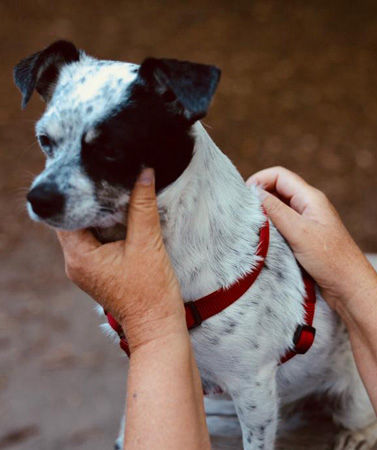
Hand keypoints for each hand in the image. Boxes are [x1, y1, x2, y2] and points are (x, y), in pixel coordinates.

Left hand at [56, 168, 184, 350]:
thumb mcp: (147, 243)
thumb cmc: (151, 291)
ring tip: (115, 194)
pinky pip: (95, 243)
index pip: (67, 214)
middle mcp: (76, 263)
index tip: (92, 173)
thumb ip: (142, 206)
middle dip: (89, 201)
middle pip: (74, 221)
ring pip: (85, 231)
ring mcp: (86, 270)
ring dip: (99, 214)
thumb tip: (143, 172)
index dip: (79, 192)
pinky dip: (106, 228)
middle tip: (104, 178)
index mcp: (79, 256)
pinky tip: (123, 218)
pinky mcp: (99, 273)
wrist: (158, 326)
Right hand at [247, 166, 376, 312]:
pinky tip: (263, 240)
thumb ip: (276, 211)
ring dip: (264, 214)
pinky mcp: (305, 239)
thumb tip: (254, 193)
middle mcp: (309, 207)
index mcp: (311, 198)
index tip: (242, 198)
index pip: (279, 175)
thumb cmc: (331, 260)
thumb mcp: (299, 232)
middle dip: (259, 197)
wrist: (350, 287)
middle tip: (242, 213)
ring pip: (279, 209)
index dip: (259, 180)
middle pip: (278, 190)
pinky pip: (283, 226)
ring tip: (250, 227)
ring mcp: (308, 223)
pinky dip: (271, 228)